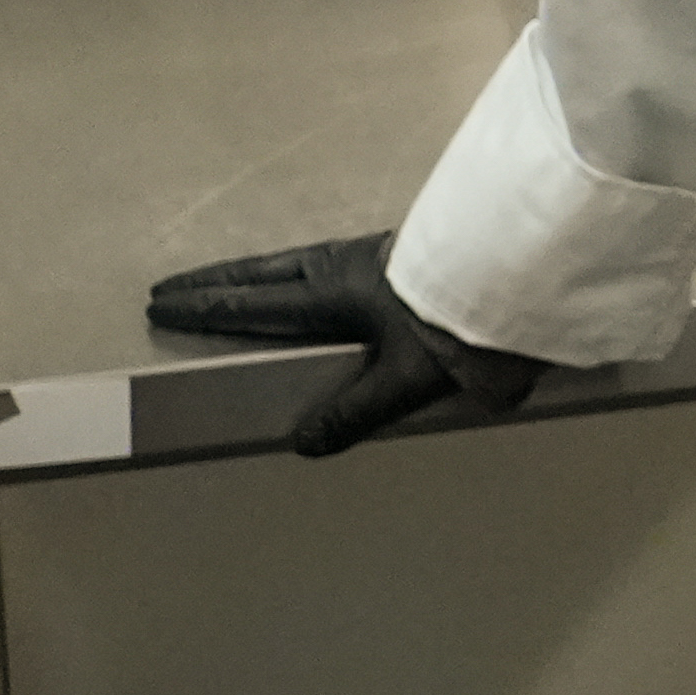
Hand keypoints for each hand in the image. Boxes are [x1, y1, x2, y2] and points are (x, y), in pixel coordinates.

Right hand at [139, 229, 541, 454]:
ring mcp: (376, 254)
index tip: (163, 301)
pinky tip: (316, 279)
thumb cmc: (466, 325)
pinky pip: (331, 260)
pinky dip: (301, 268)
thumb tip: (300, 443)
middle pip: (265, 273)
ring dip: (258, 272)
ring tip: (235, 282)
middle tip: (173, 285)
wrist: (532, 268)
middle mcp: (346, 267)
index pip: (255, 303)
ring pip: (297, 260)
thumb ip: (354, 412)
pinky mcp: (405, 252)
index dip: (207, 306)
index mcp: (335, 295)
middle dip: (217, 282)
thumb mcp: (407, 382)